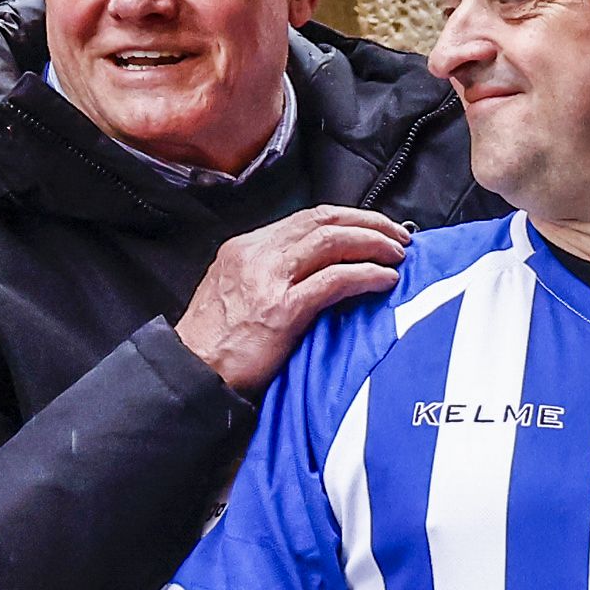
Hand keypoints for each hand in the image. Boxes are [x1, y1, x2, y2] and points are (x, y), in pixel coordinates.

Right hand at [175, 207, 409, 394]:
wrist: (190, 372)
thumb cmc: (217, 342)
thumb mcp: (238, 291)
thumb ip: (273, 274)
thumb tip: (320, 268)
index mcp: (246, 247)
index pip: (308, 218)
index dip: (349, 218)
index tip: (375, 227)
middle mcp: (257, 254)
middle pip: (324, 220)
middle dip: (369, 223)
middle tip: (399, 236)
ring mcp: (268, 280)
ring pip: (332, 241)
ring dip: (373, 244)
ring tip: (398, 255)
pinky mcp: (282, 309)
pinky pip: (334, 280)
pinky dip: (366, 275)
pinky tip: (385, 280)